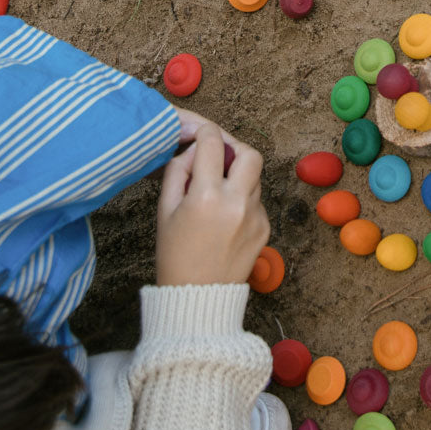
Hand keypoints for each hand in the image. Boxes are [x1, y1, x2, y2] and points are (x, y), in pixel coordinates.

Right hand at [156, 110, 269, 286]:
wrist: (197, 297)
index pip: (213, 143)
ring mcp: (256, 215)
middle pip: (249, 153)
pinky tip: (224, 216)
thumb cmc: (174, 255)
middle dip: (233, 147)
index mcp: (207, 196)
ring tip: (215, 191)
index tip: (200, 133)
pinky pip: (256, 200)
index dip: (205, 132)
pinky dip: (242, 198)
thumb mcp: (165, 210)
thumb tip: (193, 148)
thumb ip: (179, 171)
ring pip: (255, 177)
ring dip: (238, 175)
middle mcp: (237, 202)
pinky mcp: (265, 228)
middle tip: (217, 154)